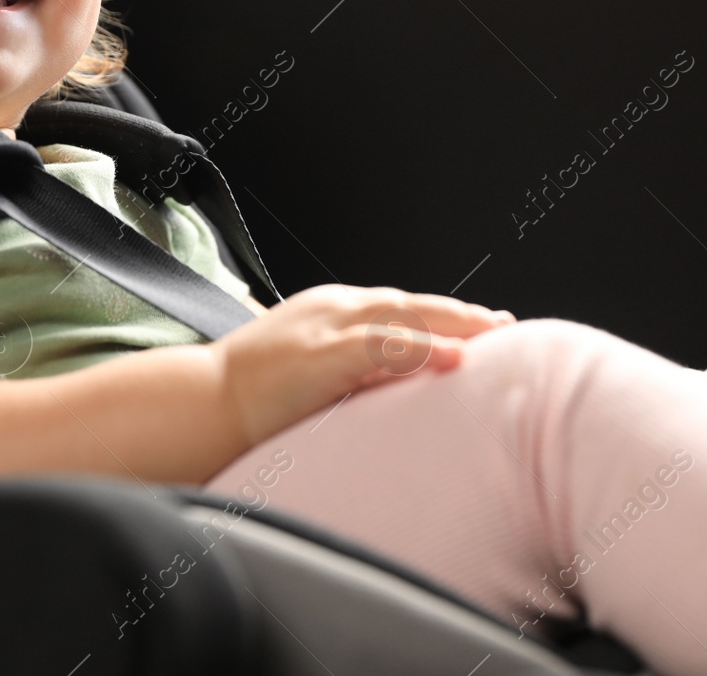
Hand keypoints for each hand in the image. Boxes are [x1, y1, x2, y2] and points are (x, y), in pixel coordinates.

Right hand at [210, 284, 515, 447]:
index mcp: (329, 310)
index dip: (441, 315)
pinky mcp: (323, 355)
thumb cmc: (245, 395)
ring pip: (406, 314)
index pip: (397, 307)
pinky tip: (458, 356)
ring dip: (456, 322)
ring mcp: (329, 327)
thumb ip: (341, 369)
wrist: (201, 403)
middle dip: (460, 313)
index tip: (478, 326)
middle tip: (504, 325)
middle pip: (411, 303)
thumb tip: (376, 386)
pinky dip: (425, 347)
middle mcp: (334, 308)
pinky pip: (386, 345)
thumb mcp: (303, 370)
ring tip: (496, 333)